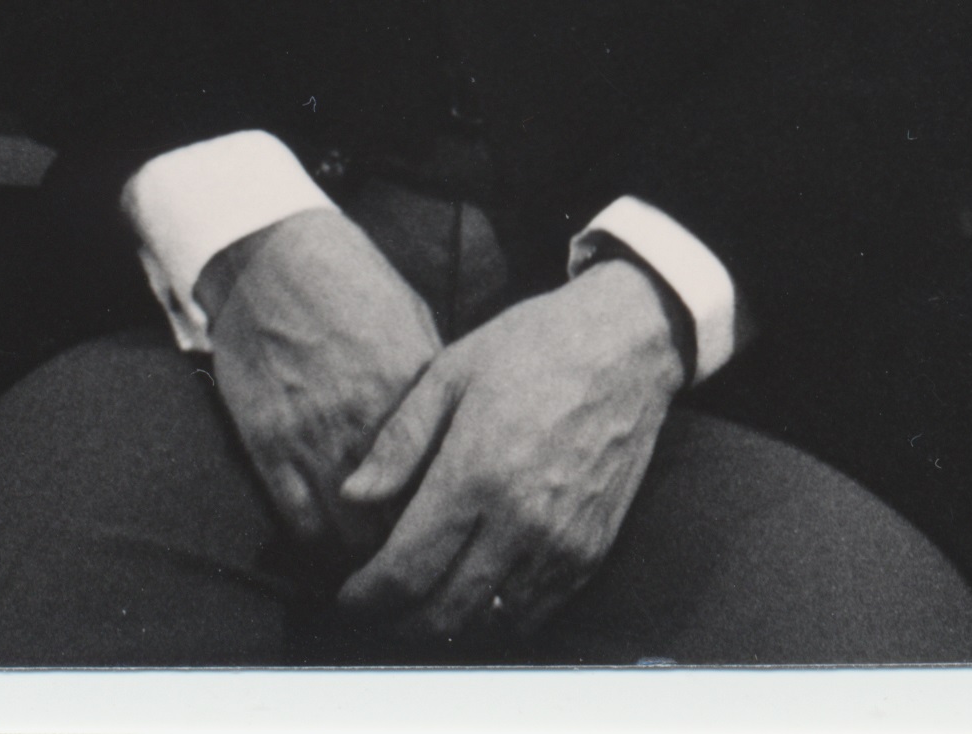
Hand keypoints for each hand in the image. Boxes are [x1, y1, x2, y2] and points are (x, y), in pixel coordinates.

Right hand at [199, 209, 440, 562]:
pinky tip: (332, 549)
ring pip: (349, 536)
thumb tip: (453, 439)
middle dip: (410, 547)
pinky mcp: (269, 446)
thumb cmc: (350, 282)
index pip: (442, 479)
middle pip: (399, 519)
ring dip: (364, 558)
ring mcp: (313, 438)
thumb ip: (430, 389)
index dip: (449, 513)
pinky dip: (319, 547)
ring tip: (376, 568)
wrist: (271, 256)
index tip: (454, 529)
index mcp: (411, 390)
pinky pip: (300, 522)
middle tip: (417, 560)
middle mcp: (366, 422)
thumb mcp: (411, 323)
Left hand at [331, 255, 687, 643]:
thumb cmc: (532, 347)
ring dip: (446, 624)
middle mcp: (519, 520)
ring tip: (420, 600)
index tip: (347, 598)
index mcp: (476, 471)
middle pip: (443, 612)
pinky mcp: (591, 552)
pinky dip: (496, 617)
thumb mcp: (453, 371)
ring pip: (488, 624)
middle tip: (376, 607)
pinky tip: (476, 590)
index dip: (367, 597)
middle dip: (397, 622)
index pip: (406, 569)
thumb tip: (353, 495)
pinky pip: (533, 614)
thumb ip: (400, 439)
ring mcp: (560, 543)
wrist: (624, 345)